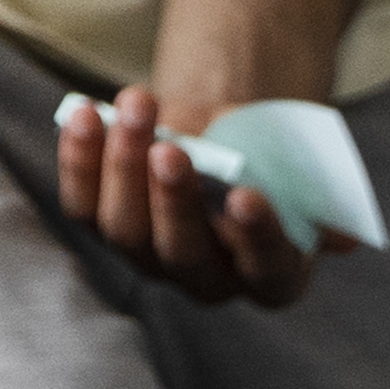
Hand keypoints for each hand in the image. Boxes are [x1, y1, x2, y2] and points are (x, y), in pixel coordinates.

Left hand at [51, 84, 350, 308]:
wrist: (219, 134)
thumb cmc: (266, 152)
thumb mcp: (290, 160)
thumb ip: (294, 180)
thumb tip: (309, 205)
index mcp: (272, 273)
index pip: (266, 267)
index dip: (256, 236)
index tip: (245, 196)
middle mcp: (208, 279)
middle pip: (183, 254)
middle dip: (174, 200)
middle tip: (171, 150)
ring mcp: (148, 258)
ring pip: (125, 229)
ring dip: (124, 166)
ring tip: (136, 108)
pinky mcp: (102, 226)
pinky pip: (82, 205)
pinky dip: (80, 159)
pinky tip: (85, 116)